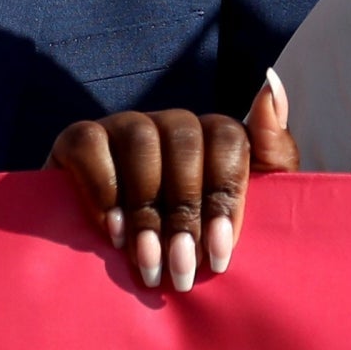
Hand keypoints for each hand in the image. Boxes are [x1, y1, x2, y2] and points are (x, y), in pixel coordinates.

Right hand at [48, 71, 298, 291]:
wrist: (131, 261)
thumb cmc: (199, 236)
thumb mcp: (250, 204)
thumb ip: (272, 151)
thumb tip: (271, 82)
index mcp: (214, 135)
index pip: (228, 136)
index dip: (225, 193)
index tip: (220, 251)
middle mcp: (169, 122)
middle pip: (184, 140)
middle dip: (185, 211)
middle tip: (182, 268)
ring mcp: (123, 125)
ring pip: (141, 141)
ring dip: (146, 209)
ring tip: (149, 260)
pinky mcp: (78, 137)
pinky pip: (89, 144)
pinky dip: (103, 191)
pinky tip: (115, 232)